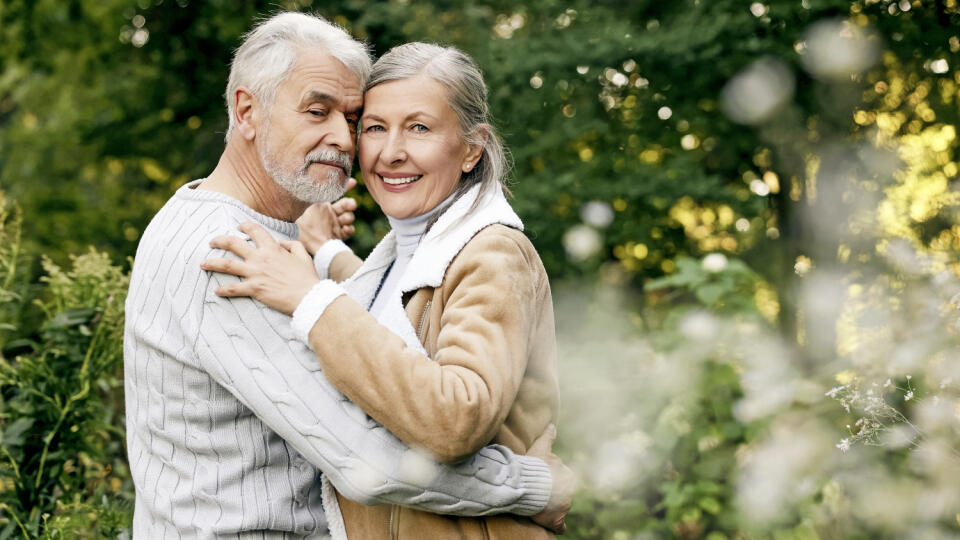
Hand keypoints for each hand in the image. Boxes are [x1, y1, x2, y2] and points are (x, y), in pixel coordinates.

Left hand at [201, 222, 320, 314]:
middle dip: (220, 240)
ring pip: (228, 265)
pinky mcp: (254, 289)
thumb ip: (292, 245)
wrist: (308, 297)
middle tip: (212, 242)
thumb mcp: (303, 255)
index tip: (239, 226)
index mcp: (273, 248)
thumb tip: (281, 243)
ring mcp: (256, 273)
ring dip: (213, 263)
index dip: (245, 226)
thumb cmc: (307, 277)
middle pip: (234, 244)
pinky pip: (234, 288)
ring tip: (203, 263)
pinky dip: (224, 290)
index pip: (255, 231)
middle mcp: (261, 258)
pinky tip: (216, 290)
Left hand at [298, 179, 357, 254]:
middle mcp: (331, 214)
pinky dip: (349, 229)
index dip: (346, 186)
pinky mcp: (339, 235)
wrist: (302, 246)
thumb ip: (308, 200)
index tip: (354, 182)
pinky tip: (345, 229)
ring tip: (344, 220)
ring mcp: (336, 224)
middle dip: (350, 203)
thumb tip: (308, 184)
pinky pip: (349, 230)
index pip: (335, 194)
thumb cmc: (299, 227)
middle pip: (345, 205)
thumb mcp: (302, 211)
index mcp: (322, 206)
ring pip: (348, 217)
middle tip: (352, 205)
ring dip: (349, 217)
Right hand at [528, 424, 575, 534]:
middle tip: (537, 492)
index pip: (561, 478)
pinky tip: (554, 526)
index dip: (550, 478)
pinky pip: (560, 525)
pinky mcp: (556, 520)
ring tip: (537, 505)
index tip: (539, 479)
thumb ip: (548, 437)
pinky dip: (557, 526)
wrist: (528, 485)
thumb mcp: (541, 447)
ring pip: (559, 507)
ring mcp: (564, 507)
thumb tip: (552, 425)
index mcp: (568, 475)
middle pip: (561, 493)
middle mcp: (569, 492)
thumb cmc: (534, 466)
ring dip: (551, 506)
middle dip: (552, 493)